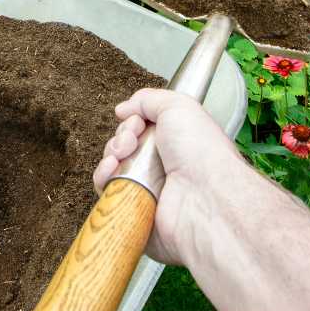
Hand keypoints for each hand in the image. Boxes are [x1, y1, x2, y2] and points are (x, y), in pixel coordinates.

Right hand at [92, 87, 244, 265]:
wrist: (205, 196)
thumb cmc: (201, 152)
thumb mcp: (178, 106)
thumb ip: (148, 100)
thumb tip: (124, 108)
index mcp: (174, 144)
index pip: (139, 130)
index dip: (131, 123)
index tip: (136, 123)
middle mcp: (162, 167)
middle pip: (123, 148)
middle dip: (120, 139)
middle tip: (131, 141)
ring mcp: (148, 190)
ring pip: (112, 169)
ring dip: (110, 157)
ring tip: (121, 156)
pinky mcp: (135, 211)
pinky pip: (108, 193)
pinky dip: (104, 178)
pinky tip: (113, 170)